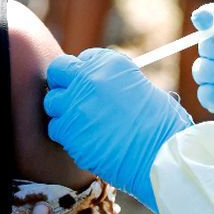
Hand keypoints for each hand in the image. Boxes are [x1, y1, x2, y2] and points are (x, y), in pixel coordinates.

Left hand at [45, 49, 191, 212]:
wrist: (161, 156)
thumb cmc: (161, 126)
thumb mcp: (141, 89)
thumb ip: (114, 84)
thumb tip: (97, 89)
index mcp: (110, 63)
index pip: (84, 58)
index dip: (87, 74)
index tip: (93, 87)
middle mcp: (89, 77)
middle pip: (58, 69)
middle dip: (62, 82)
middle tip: (72, 97)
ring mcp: (75, 103)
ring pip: (52, 101)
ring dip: (62, 111)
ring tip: (83, 124)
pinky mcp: (68, 130)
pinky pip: (55, 128)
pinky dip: (66, 134)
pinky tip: (85, 140)